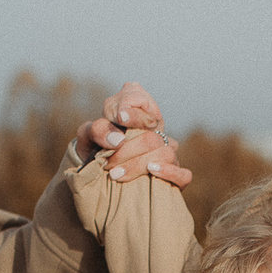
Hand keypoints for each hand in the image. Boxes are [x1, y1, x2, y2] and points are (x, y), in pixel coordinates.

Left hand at [76, 81, 194, 187]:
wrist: (97, 175)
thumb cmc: (94, 151)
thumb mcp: (88, 136)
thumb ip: (98, 130)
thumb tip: (118, 141)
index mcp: (137, 106)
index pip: (141, 97)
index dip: (133, 108)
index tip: (120, 118)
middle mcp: (157, 127)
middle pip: (151, 135)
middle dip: (126, 150)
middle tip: (107, 162)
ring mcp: (167, 151)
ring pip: (165, 153)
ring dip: (137, 164)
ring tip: (116, 174)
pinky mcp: (173, 175)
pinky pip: (184, 174)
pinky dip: (169, 172)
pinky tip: (151, 172)